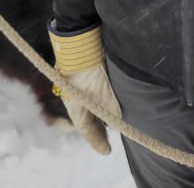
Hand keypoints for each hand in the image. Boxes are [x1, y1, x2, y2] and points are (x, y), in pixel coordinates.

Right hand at [48, 23, 120, 154]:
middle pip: (88, 119)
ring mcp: (78, 86)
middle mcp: (75, 99)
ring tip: (113, 120)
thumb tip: (118, 118)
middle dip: (99, 129)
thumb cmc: (90, 71)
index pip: (88, 131)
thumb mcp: (104, 94)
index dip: (98, 142)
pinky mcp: (84, 74)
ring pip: (90, 106)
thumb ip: (112, 110)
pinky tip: (110, 99)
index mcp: (76, 108)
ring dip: (101, 113)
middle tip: (109, 139)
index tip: (107, 152)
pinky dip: (101, 100)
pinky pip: (93, 94)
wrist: (80, 41)